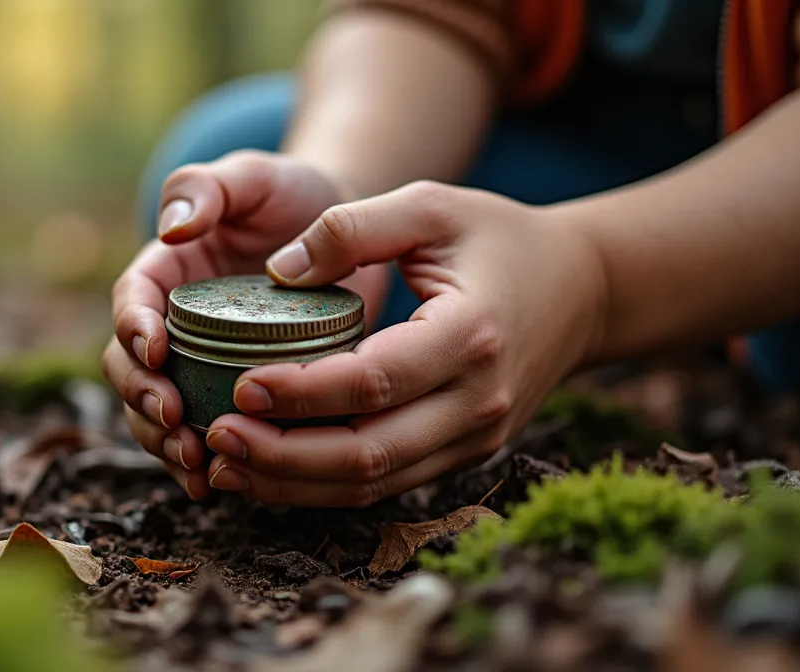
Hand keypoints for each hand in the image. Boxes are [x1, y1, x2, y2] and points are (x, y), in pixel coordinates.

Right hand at [103, 151, 389, 499]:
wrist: (347, 235)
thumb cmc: (295, 197)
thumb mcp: (254, 176)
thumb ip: (208, 187)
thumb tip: (173, 227)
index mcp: (164, 271)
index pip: (130, 304)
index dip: (130, 330)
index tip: (155, 350)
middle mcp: (171, 325)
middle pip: (130, 371)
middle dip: (142, 401)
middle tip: (175, 420)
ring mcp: (199, 366)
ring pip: (158, 415)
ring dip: (165, 444)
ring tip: (196, 463)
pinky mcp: (233, 396)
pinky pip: (204, 435)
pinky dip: (203, 463)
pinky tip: (216, 484)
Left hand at [202, 181, 607, 506]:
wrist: (583, 289)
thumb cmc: (499, 238)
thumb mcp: (430, 205)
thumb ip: (351, 227)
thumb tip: (276, 270)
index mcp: (471, 335)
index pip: (374, 382)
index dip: (302, 393)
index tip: (240, 387)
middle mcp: (478, 401)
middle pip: (369, 454)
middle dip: (284, 455)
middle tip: (216, 437)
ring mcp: (475, 436)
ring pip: (373, 484)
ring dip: (294, 483)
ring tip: (226, 464)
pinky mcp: (463, 453)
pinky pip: (386, 483)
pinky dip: (323, 487)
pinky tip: (269, 471)